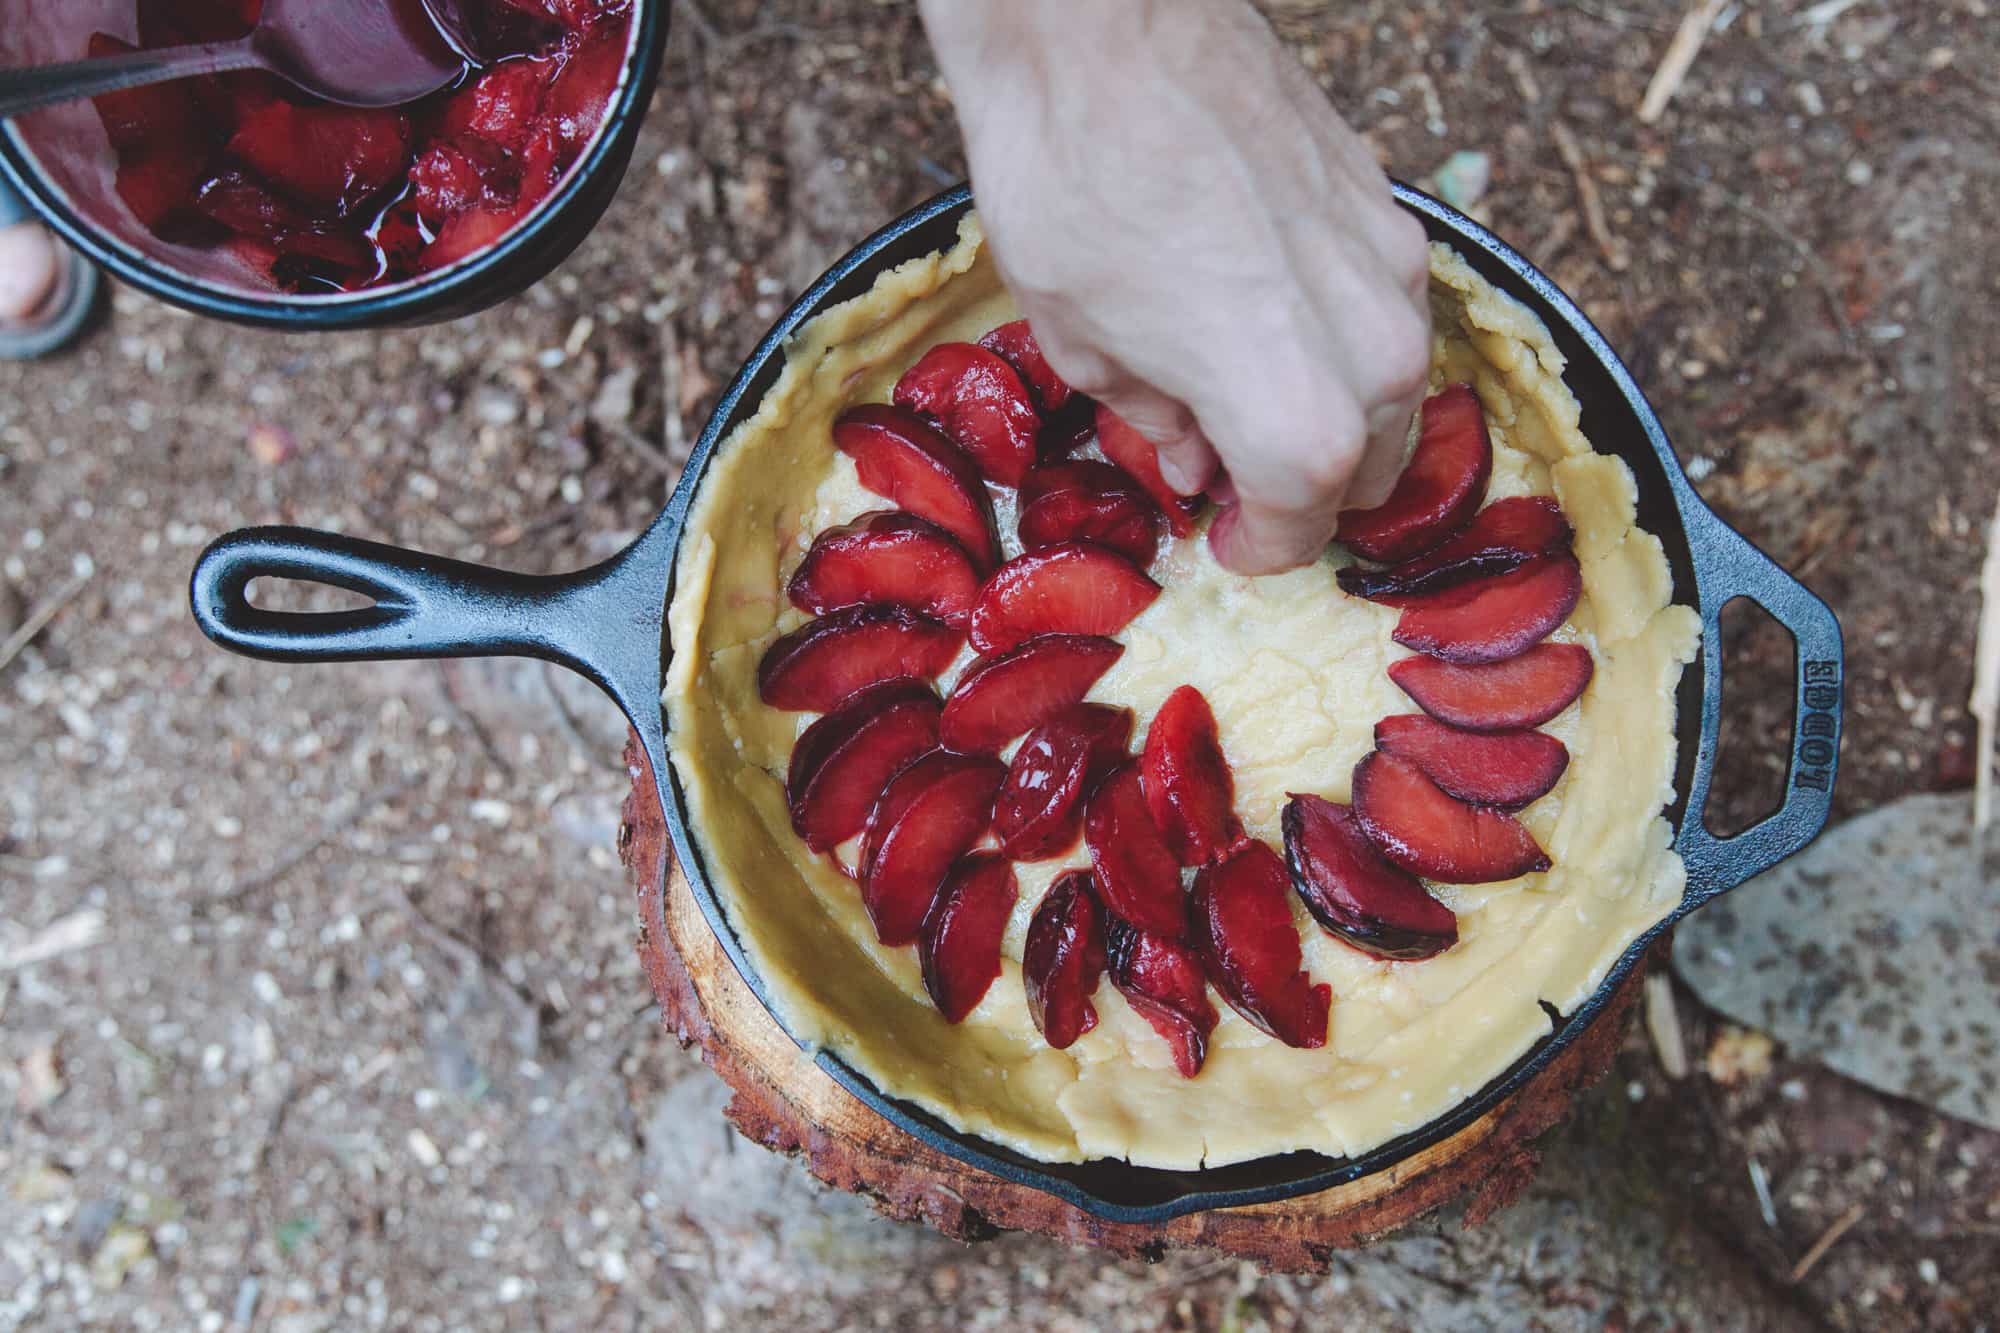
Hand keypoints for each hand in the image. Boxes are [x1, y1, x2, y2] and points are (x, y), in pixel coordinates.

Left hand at [919, 0, 1431, 573]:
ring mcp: (1391, 267)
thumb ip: (1158, 420)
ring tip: (1254, 401)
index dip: (1262, 549)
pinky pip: (1388, 306)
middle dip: (1308, 491)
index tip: (1228, 543)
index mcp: (1293, 416)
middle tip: (1240, 481)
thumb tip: (1195, 457)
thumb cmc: (1071, 186)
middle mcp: (1372, 351)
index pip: (1303, 526)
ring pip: (1397, 388)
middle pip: (1371, 467)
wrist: (1100, 26)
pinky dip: (1344, 338)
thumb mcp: (1083, 344)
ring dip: (1339, 416)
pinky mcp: (1386, 203)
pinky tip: (1276, 319)